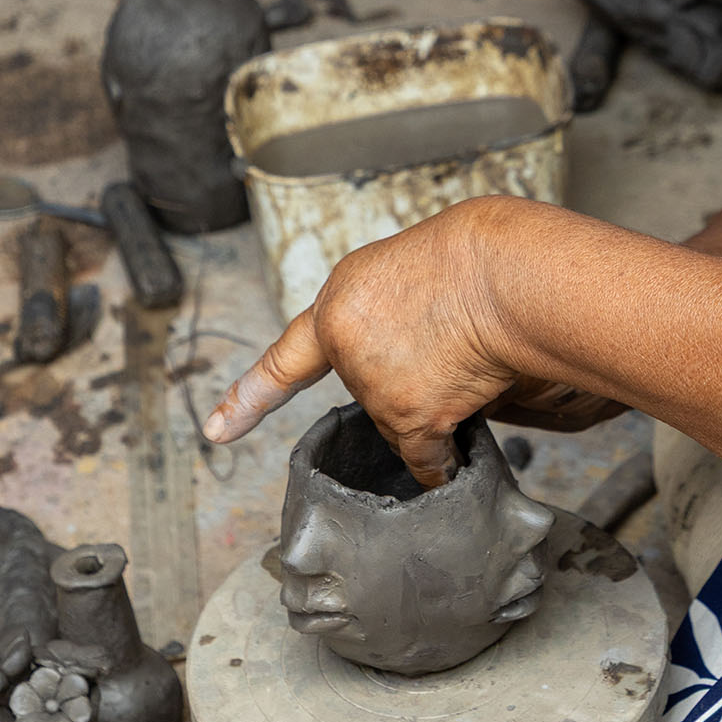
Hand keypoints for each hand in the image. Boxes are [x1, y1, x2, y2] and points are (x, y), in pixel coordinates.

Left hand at [202, 198, 621, 485]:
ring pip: (403, 422)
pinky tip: (459, 447)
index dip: (250, 397)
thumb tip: (414, 374)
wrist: (505, 273)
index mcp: (339, 300)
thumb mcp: (410, 269)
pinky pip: (424, 458)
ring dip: (435, 405)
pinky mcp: (409, 417)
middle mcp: (344, 345)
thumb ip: (385, 316)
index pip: (286, 359)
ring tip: (469, 355)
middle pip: (372, 393)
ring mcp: (374, 385)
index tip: (216, 429)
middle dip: (410, 378)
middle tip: (451, 339)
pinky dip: (441, 461)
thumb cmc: (478, 261)